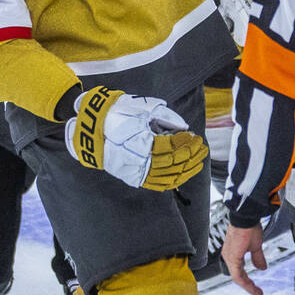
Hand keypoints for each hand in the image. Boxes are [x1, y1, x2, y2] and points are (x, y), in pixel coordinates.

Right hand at [64, 85, 207, 190]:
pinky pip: (159, 184)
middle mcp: (139, 162)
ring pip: (168, 177)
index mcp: (140, 144)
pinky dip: (174, 180)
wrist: (92, 130)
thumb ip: (165, 117)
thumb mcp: (142, 109)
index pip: (170, 147)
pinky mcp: (135, 178)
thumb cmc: (117, 115)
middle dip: (191, 155)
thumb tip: (184, 126)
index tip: (195, 136)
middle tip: (202, 146)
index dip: (185, 142)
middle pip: (173, 163)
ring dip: (187, 169)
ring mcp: (137, 172)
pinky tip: (184, 172)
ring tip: (198, 160)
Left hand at [221, 222, 266, 294]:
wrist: (246, 218)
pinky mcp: (232, 258)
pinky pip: (237, 275)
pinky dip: (246, 282)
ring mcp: (229, 257)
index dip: (248, 280)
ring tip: (256, 291)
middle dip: (248, 284)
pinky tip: (252, 287)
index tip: (256, 288)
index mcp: (233, 252)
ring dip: (248, 285)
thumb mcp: (255, 246)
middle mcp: (228, 255)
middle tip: (257, 292)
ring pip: (237, 277)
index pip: (239, 271)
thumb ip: (257, 258)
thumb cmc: (249, 226)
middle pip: (237, 275)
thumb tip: (261, 267)